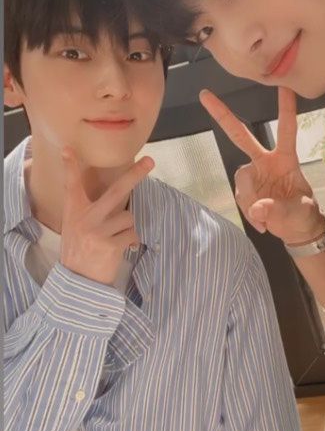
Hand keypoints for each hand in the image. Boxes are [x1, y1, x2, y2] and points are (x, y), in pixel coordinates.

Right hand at [60, 148, 153, 284]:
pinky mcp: (110, 245)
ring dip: (126, 228)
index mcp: (74, 211)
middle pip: (116, 191)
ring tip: (113, 239)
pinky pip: (132, 234)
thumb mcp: (76, 226)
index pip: (72, 184)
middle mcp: (85, 218)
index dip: (70, 166)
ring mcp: (98, 231)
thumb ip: (89, 209)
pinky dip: (130, 242)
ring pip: (129, 218)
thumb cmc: (81, 249)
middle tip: (150, 161)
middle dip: (135, 175)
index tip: (69, 149)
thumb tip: (118, 195)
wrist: (78, 281)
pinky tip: (119, 250)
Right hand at [200, 86, 324, 244]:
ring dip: (250, 200)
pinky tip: (262, 223)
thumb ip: (279, 210)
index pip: (287, 129)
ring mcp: (254, 175)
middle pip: (241, 136)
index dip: (286, 108)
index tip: (285, 85)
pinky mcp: (247, 190)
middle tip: (205, 95)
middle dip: (223, 115)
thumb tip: (257, 208)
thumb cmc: (303, 214)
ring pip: (241, 180)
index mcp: (286, 158)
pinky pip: (241, 197)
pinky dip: (250, 213)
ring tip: (265, 219)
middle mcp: (266, 161)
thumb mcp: (299, 212)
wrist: (296, 230)